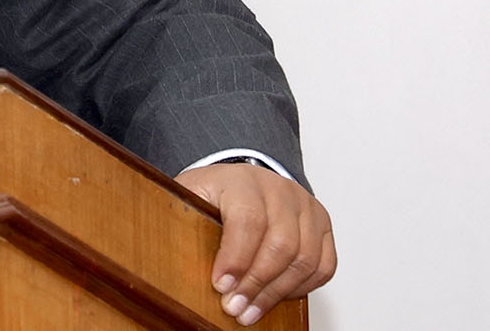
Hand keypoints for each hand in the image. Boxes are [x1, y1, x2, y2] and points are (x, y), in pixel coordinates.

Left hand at [176, 163, 336, 324]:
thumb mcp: (188, 196)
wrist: (241, 181)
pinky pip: (323, 265)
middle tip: (235, 307)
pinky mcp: (322, 227)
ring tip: (251, 311)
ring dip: (277, 292)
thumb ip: (182, 218)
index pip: (247, 219)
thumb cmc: (213, 194)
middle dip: (256, 283)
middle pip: (280, 243)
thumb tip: (168, 255)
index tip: (220, 285)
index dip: (236, 257)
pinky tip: (276, 297)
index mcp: (243, 179)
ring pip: (304, 258)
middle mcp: (280, 189)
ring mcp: (306, 207)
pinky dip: (302, 287)